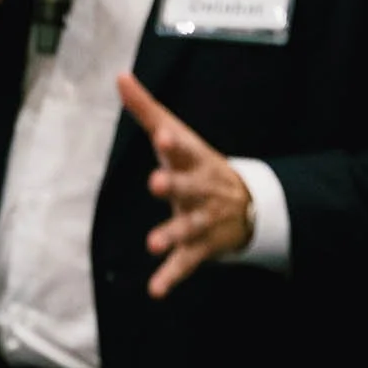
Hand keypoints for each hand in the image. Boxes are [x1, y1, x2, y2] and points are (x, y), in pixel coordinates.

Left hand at [118, 73, 253, 298]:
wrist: (247, 204)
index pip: (184, 150)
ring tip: (153, 243)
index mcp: (194, 161)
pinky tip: (155, 290)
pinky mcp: (201, 247)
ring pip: (189, 227)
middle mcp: (202, 190)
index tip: (162, 135)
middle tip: (155, 184)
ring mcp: (204, 219)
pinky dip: (172, 277)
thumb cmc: (197, 164)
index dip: (173, 143)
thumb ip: (145, 110)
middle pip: (189, 187)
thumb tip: (119, 76)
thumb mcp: (176, 136)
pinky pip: (187, 264)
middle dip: (175, 186)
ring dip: (173, 234)